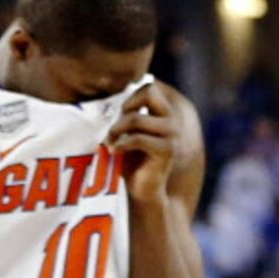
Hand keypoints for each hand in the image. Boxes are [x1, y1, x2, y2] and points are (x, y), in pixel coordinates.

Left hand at [105, 82, 178, 200]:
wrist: (143, 190)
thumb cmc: (132, 160)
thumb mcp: (127, 131)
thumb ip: (126, 113)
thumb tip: (107, 94)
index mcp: (164, 113)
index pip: (150, 86)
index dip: (131, 95)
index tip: (120, 114)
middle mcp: (171, 121)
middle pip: (149, 92)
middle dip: (126, 106)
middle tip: (116, 125)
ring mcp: (171, 135)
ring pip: (137, 118)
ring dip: (117, 128)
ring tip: (110, 141)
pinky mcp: (166, 151)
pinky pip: (138, 139)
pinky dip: (121, 144)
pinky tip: (114, 151)